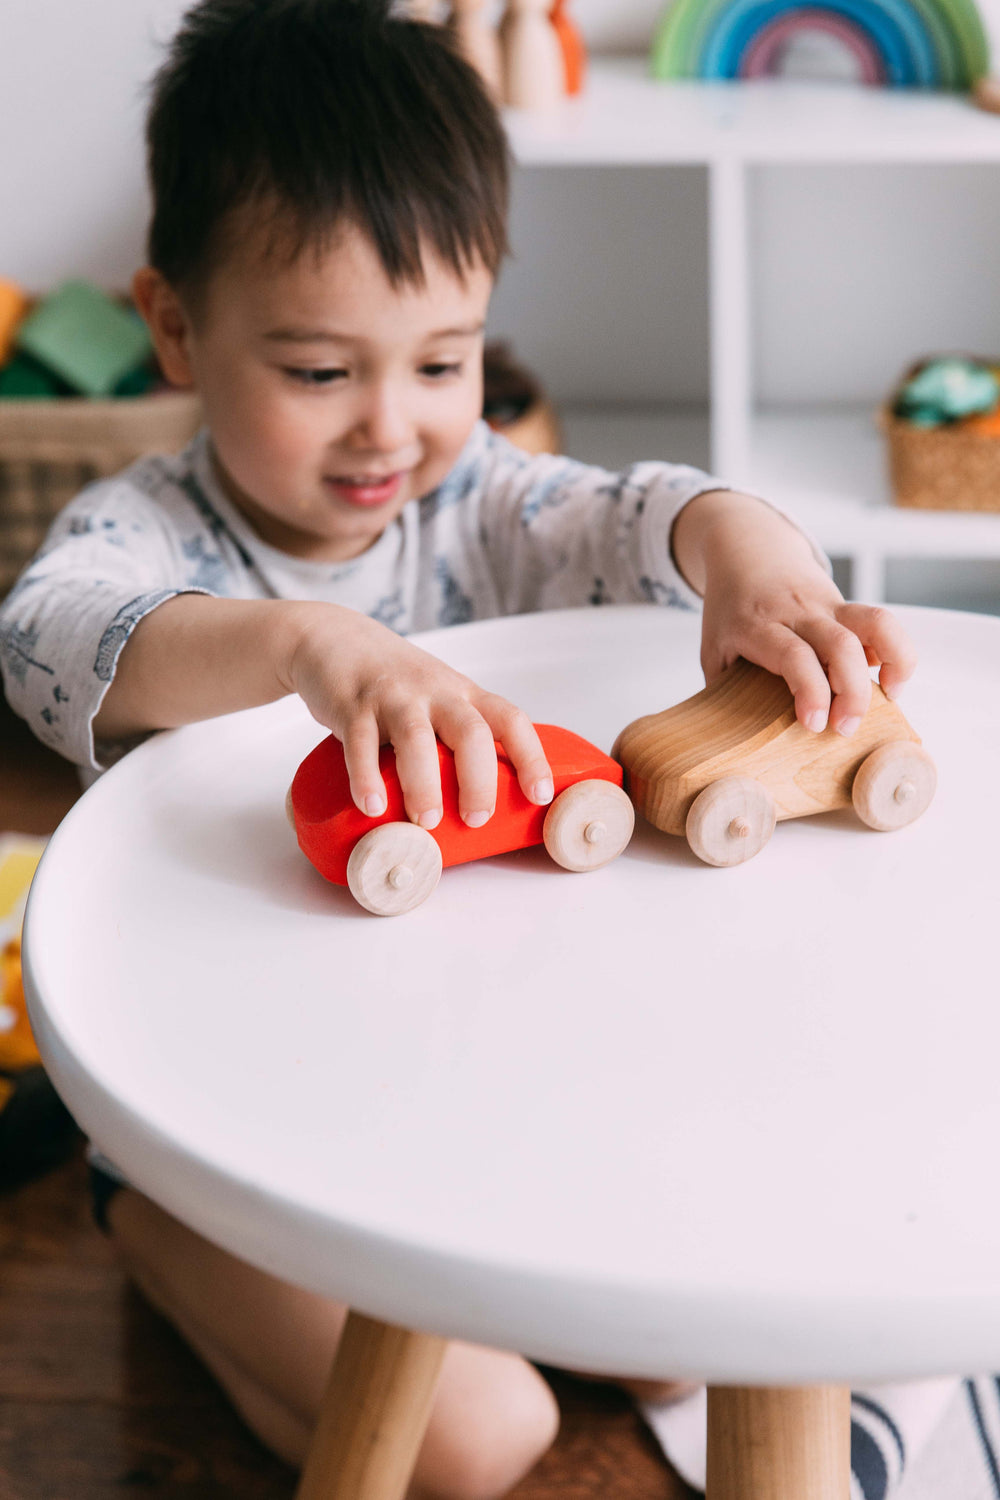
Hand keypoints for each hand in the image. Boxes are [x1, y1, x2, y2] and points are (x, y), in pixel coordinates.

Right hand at [283, 604, 553, 827]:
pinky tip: (373, 806)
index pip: (509, 719)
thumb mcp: (437, 697)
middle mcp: (434, 692)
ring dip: (425, 783)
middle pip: (469, 732)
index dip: (531, 756)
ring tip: (426, 821)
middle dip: (478, 780)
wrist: (334, 637)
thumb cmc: (393, 681)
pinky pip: (360, 743)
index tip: (539, 795)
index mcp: (463, 694)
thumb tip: (475, 805)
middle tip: (476, 819)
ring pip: (416, 738)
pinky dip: (367, 777)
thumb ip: (455, 738)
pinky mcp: (352, 705)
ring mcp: (393, 697)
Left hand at [674, 492, 917, 733]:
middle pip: (841, 646)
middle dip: (852, 692)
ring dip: (893, 663)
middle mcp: (799, 612)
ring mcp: (828, 604)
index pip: (793, 655)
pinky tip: (889, 679)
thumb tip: (738, 740)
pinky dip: (897, 650)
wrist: (747, 549)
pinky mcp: (847, 604)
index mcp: (759, 624)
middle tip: (845, 728)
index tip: (813, 724)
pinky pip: (883, 622)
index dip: (810, 691)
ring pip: (876, 622)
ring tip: (888, 698)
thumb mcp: (713, 647)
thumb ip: (724, 689)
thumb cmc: (729, 609)